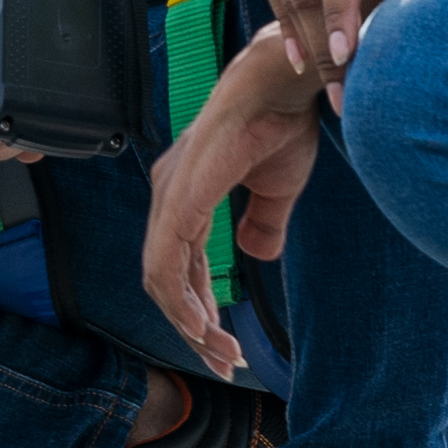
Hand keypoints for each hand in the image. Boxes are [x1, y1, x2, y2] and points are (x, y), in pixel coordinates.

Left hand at [140, 27, 327, 375]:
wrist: (285, 84)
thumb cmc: (281, 122)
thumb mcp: (277, 188)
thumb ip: (264, 223)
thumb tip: (254, 254)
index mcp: (185, 191)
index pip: (178, 264)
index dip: (198, 308)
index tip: (223, 345)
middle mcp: (168, 194)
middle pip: (165, 279)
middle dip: (193, 328)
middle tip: (223, 363)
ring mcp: (169, 195)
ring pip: (162, 279)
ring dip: (191, 324)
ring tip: (222, 354)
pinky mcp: (180, 199)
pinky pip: (169, 265)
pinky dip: (186, 304)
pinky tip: (208, 329)